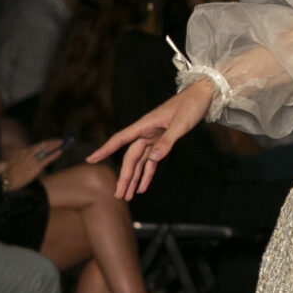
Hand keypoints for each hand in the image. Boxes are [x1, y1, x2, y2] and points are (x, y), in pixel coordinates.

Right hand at [0, 140, 62, 191]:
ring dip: (54, 145)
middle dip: (52, 142)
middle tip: (60, 141)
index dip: (46, 143)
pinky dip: (54, 155)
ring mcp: (32, 160)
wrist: (6, 180)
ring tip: (61, 143)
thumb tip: (29, 160)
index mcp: (23, 153)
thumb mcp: (15, 164)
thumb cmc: (9, 175)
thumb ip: (23, 160)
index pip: (37, 146)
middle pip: (42, 145)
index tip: (52, 142)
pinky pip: (47, 159)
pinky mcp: (36, 168)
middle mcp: (28, 154)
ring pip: (45, 149)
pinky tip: (60, 151)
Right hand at [90, 83, 214, 203]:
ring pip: (139, 162)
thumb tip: (153, 159)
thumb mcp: (181, 124)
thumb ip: (167, 141)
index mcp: (145, 125)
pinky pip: (152, 161)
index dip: (105, 150)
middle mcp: (145, 132)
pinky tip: (142, 187)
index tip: (90, 160)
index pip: (120, 139)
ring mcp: (153, 138)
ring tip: (127, 196)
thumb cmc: (190, 105)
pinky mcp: (162, 142)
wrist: (202, 96)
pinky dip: (147, 174)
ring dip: (134, 179)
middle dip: (124, 176)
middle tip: (118, 195)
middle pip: (130, 157)